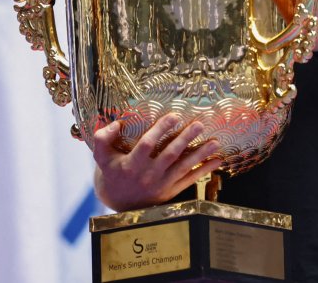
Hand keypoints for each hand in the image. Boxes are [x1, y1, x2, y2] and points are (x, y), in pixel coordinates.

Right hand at [93, 114, 222, 211]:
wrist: (119, 201)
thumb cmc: (112, 172)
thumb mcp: (102, 156)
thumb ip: (103, 138)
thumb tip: (116, 123)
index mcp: (132, 164)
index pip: (148, 144)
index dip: (160, 130)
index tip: (174, 116)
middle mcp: (148, 175)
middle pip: (170, 155)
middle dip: (186, 139)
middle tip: (199, 125)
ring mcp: (161, 184)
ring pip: (183, 167)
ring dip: (200, 154)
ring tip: (215, 142)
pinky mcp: (170, 192)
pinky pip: (189, 180)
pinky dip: (204, 170)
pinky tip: (216, 160)